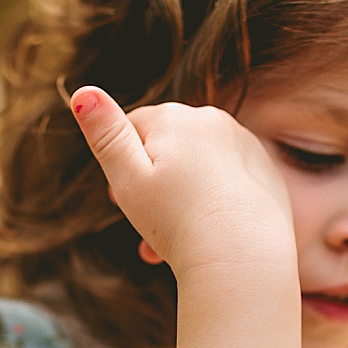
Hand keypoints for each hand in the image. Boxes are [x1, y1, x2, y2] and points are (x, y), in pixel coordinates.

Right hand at [70, 86, 294, 277]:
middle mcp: (213, 119)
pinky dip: (216, 199)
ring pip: (199, 166)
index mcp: (174, 117)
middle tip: (147, 223)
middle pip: (169, 147)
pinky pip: (230, 179)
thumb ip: (105, 134)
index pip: (134, 129)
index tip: (121, 200)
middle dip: (154, 180)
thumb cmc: (177, 221)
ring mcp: (244, 143)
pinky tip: (210, 230)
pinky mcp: (266, 171)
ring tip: (176, 237)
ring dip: (183, 194)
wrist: (241, 257)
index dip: (122, 167)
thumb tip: (82, 90)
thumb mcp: (128, 179)